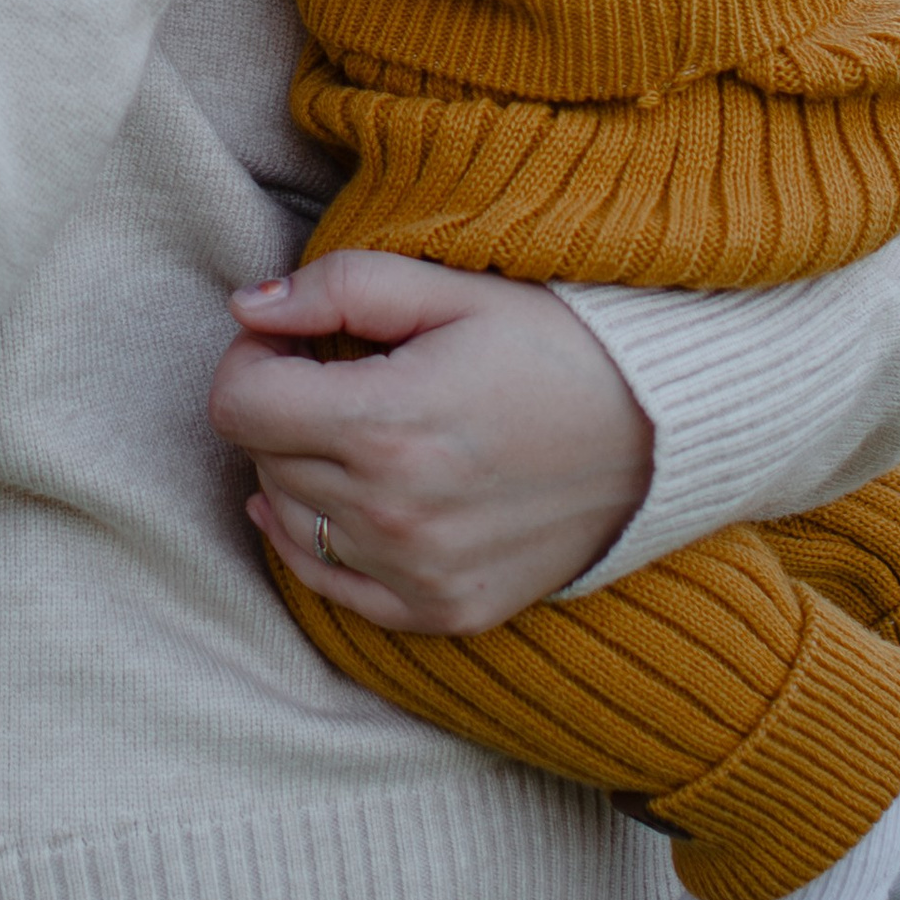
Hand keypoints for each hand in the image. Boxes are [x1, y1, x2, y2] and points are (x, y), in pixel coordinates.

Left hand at [208, 253, 654, 635]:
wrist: (662, 433)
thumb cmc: (556, 345)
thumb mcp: (451, 290)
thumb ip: (339, 288)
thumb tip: (245, 307)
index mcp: (387, 425)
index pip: (237, 405)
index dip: (252, 358)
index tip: (294, 340)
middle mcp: (393, 514)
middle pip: (262, 457)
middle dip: (281, 406)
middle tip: (339, 372)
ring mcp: (417, 574)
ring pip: (289, 518)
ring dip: (303, 469)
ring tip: (363, 427)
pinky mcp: (443, 611)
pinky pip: (330, 585)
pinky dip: (320, 540)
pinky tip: (349, 496)